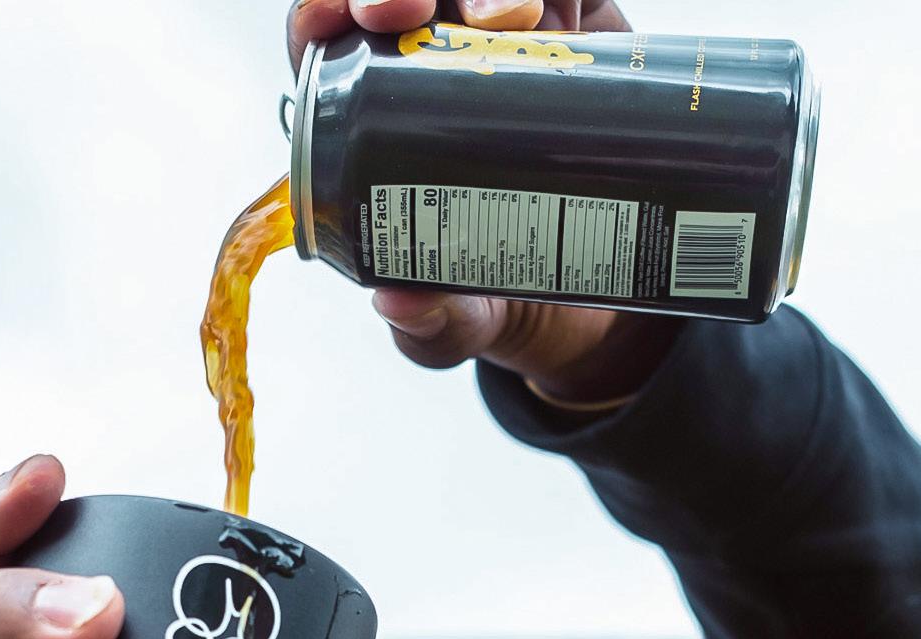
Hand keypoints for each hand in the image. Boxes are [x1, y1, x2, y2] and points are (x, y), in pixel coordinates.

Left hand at [288, 0, 676, 403]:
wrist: (597, 296)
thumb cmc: (498, 296)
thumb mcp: (461, 326)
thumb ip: (428, 326)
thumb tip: (400, 303)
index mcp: (376, 121)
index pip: (330, 41)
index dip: (323, 10)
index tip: (338, 19)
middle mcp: (436, 64)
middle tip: (407, 9)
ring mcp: (506, 43)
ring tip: (502, 19)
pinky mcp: (577, 35)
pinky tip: (554, 14)